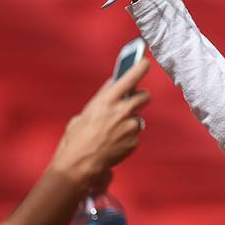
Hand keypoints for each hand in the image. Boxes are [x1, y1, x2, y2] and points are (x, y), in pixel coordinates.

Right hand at [48, 59, 150, 190]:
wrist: (80, 163)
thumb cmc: (78, 136)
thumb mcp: (86, 112)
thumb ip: (103, 98)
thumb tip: (114, 85)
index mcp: (107, 101)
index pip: (128, 78)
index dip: (139, 68)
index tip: (146, 62)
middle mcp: (122, 111)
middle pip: (144, 97)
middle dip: (140, 98)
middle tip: (133, 102)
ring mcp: (131, 127)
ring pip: (139, 118)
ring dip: (131, 121)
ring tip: (114, 131)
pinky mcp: (135, 141)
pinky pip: (135, 135)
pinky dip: (128, 138)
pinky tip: (115, 142)